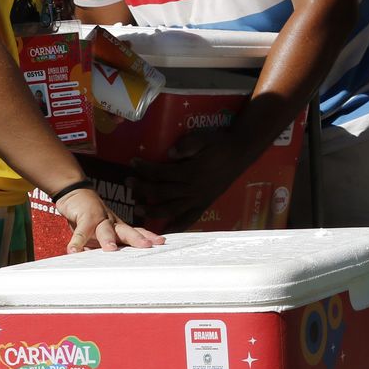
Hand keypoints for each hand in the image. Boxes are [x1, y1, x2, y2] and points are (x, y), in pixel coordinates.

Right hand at [56, 188, 164, 253]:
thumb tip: (109, 266)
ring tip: (111, 249)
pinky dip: (77, 241)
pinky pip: (81, 230)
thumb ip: (105, 248)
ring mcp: (99, 218)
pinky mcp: (84, 217)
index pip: (137, 232)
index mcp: (119, 227)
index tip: (162, 242)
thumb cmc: (91, 217)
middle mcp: (113, 222)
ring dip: (108, 239)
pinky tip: (73, 250)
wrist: (76, 193)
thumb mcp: (101, 234)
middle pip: (127, 231)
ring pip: (105, 229)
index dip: (149, 236)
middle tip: (147, 245)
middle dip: (138, 238)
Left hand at [130, 130, 258, 231]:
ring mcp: (198, 199)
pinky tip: (165, 231)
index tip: (132, 163)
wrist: (240, 152)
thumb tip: (170, 153)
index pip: (160, 173)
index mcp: (190, 172)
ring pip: (171, 209)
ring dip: (152, 211)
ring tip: (138, 209)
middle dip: (142, 188)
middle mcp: (192, 189)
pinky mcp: (204, 204)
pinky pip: (189, 219)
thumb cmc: (220, 143)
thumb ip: (187, 145)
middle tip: (128, 182)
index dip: (144, 168)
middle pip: (161, 192)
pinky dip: (176, 227)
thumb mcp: (203, 137)